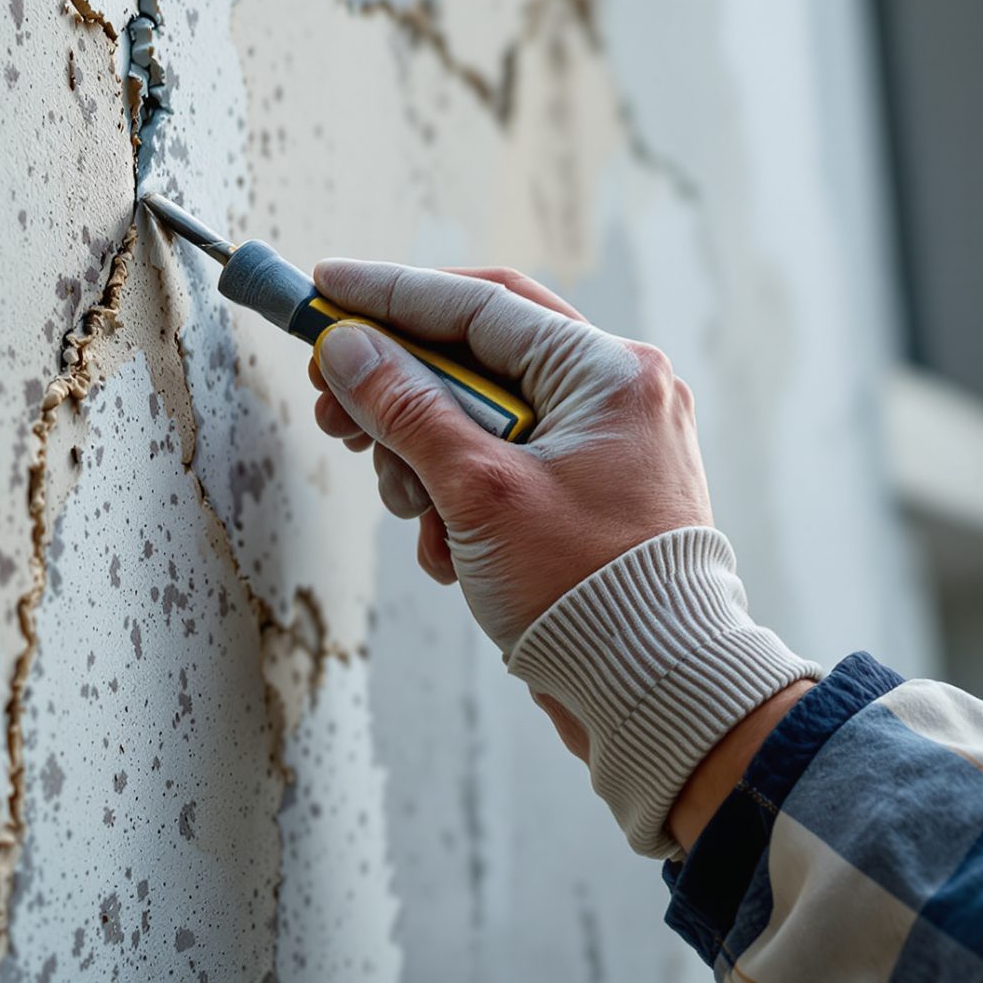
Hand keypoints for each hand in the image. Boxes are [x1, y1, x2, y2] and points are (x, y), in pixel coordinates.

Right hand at [307, 260, 712, 652]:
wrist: (655, 693)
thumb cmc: (587, 592)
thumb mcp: (478, 492)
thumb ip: (406, 409)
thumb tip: (348, 348)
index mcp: (608, 373)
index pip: (478, 305)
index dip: (391, 296)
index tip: (326, 289)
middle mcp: (615, 395)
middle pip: (474, 361)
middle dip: (398, 395)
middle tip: (333, 413)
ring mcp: (603, 447)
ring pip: (479, 422)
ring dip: (426, 465)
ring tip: (417, 516)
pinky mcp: (587, 497)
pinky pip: (501, 471)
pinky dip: (461, 503)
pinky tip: (452, 554)